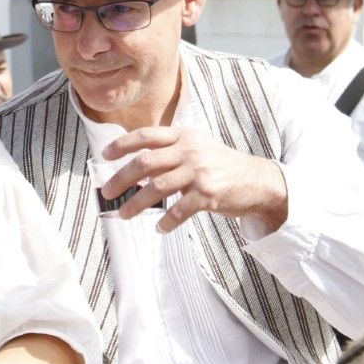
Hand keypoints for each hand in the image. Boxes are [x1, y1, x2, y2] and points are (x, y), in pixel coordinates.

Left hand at [101, 126, 287, 233]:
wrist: (258, 181)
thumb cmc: (221, 166)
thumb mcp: (198, 148)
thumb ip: (171, 151)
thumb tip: (135, 167)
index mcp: (183, 136)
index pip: (146, 136)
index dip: (122, 145)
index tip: (104, 156)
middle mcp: (189, 150)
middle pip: (144, 162)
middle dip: (121, 178)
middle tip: (107, 192)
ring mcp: (199, 171)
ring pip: (156, 188)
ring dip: (135, 204)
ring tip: (123, 214)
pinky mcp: (208, 194)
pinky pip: (178, 210)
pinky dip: (166, 222)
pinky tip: (159, 228)